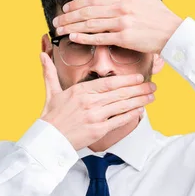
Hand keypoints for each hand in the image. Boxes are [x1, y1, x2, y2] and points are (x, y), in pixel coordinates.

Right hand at [39, 52, 155, 150]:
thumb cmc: (50, 117)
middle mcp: (89, 102)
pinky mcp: (98, 130)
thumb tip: (42, 55)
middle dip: (138, 89)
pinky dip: (131, 115)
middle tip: (152, 85)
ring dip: (139, 100)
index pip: (108, 82)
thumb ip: (50, 72)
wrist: (48, 140)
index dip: (126, 79)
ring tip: (151, 96)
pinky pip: (118, 120)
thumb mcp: (51, 92)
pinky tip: (140, 110)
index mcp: (80, 91)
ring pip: (122, 105)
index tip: (138, 77)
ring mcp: (94, 116)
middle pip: (119, 92)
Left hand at [52, 0, 182, 54]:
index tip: (65, 8)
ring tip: (59, 31)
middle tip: (55, 21)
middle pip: (88, 12)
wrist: (174, 33)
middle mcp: (120, 9)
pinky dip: (85, 38)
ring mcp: (122, 23)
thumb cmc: (161, 17)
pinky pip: (100, 38)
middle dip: (68, 17)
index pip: (94, 0)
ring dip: (72, 27)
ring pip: (90, 24)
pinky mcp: (124, 38)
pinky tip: (73, 38)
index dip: (77, 4)